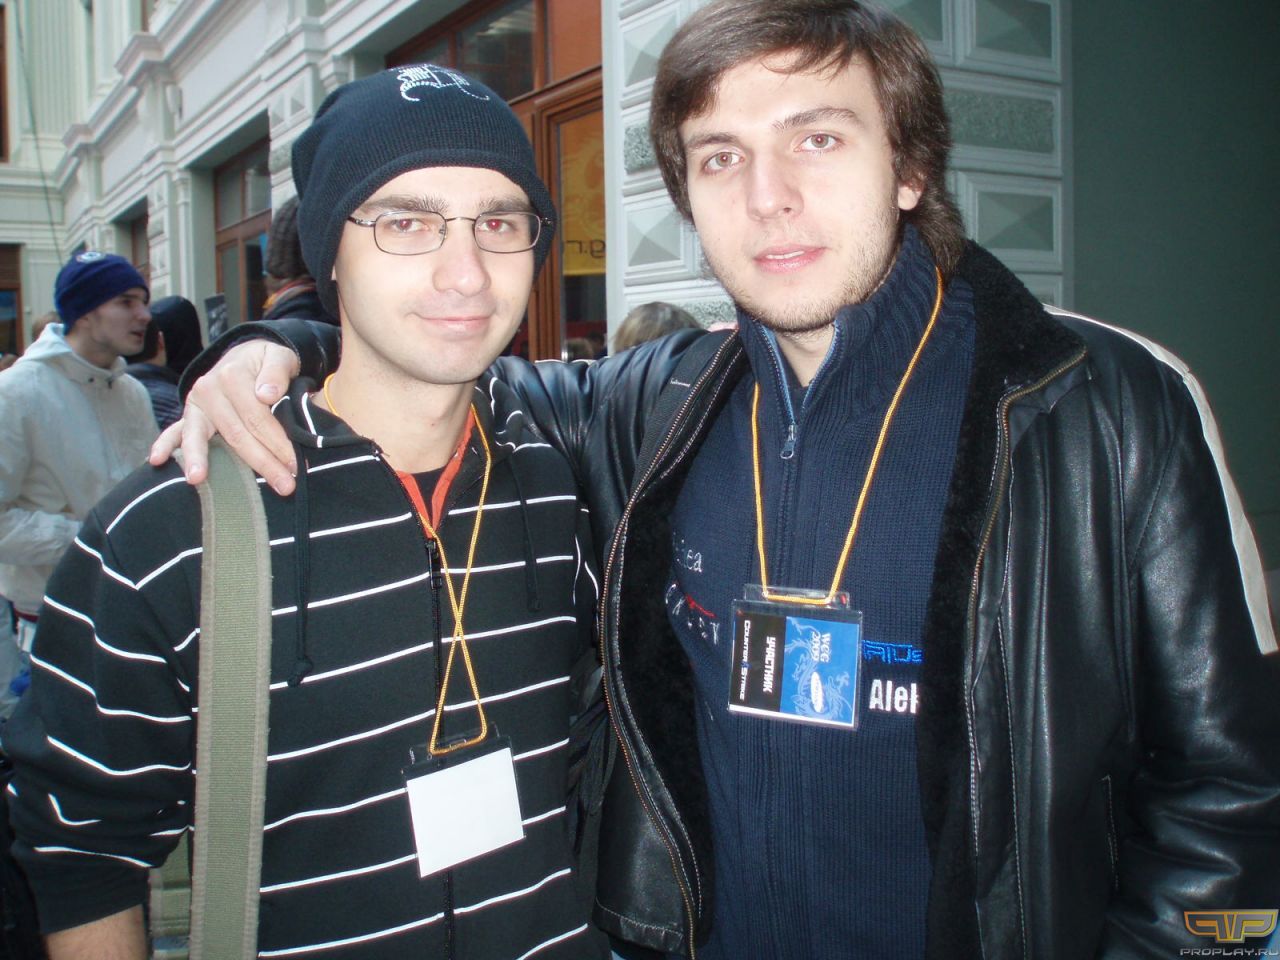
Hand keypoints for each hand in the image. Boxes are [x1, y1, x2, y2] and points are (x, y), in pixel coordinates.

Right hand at [149, 340, 300, 494]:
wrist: (244, 354)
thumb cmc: (265, 361)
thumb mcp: (279, 357)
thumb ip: (277, 372)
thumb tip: (266, 394)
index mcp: (232, 376)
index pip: (257, 417)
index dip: (278, 443)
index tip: (295, 465)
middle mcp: (209, 389)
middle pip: (235, 433)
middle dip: (260, 462)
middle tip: (283, 487)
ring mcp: (196, 404)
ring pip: (200, 436)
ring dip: (198, 458)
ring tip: (197, 479)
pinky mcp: (190, 415)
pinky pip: (174, 430)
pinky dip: (165, 444)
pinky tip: (157, 461)